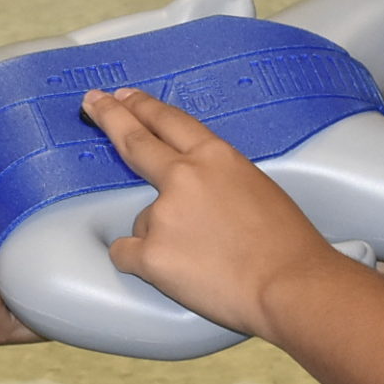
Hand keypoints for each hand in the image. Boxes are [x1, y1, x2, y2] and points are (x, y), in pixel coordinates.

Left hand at [86, 87, 356, 338]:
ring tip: (204, 260)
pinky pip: (127, 254)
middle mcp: (183, 177)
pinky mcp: (150, 253)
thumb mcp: (257, 188)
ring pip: (143, 220)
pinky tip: (176, 273)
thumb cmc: (287, 246)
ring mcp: (163, 214)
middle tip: (92, 102)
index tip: (123, 96)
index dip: (143, 106)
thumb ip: (218, 179)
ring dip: (162, 238)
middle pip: (134, 139)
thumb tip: (196, 192)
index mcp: (216, 157)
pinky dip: (143, 263)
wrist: (290, 287)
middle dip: (109, 116)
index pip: (169, 121)